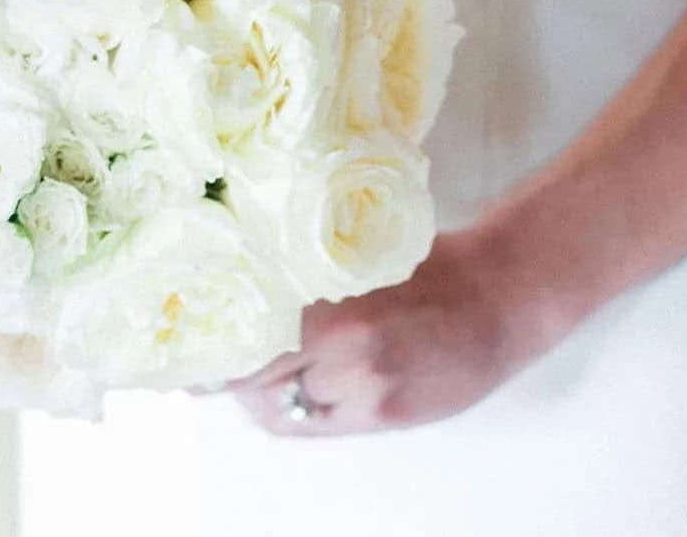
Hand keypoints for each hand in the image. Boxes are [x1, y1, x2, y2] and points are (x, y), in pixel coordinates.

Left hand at [229, 227, 557, 436]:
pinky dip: (300, 411)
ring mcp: (366, 391)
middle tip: (207, 363)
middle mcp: (344, 352)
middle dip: (229, 374)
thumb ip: (308, 282)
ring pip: (285, 408)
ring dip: (265, 395)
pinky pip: (320, 424)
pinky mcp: (386, 416)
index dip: (214, 348)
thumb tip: (243, 284)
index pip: (249, 339)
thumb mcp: (359, 261)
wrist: (496, 298)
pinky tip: (300, 391)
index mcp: (332, 303)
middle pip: (256, 380)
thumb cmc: (427, 269)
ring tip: (258, 375)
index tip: (189, 342)